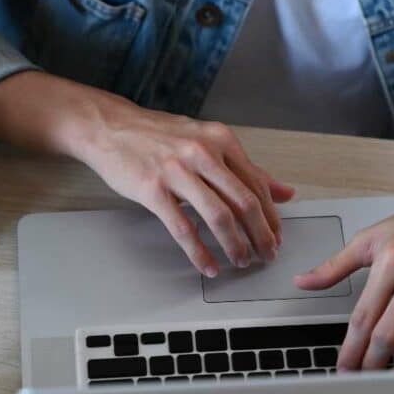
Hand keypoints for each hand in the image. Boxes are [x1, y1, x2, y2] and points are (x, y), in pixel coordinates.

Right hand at [0, 72, 294, 276]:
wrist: (109, 127)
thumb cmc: (159, 136)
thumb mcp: (207, 142)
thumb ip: (246, 169)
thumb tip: (284, 192)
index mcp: (221, 140)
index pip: (257, 185)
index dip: (271, 217)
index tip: (276, 238)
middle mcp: (203, 153)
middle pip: (244, 203)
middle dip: (260, 236)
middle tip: (266, 257)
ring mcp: (177, 171)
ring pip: (219, 217)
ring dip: (235, 246)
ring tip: (241, 262)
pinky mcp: (153, 189)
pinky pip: (183, 229)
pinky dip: (200, 252)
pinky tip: (208, 266)